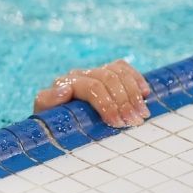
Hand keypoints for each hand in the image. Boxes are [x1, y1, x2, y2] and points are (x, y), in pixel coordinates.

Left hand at [34, 59, 151, 127]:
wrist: (56, 124)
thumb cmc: (54, 124)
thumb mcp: (47, 116)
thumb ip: (48, 101)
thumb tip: (65, 89)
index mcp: (64, 83)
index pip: (92, 87)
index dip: (108, 104)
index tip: (118, 123)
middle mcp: (78, 75)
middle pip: (108, 79)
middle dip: (124, 101)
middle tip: (135, 122)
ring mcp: (93, 73)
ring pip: (118, 72)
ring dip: (134, 94)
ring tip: (142, 115)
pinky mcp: (105, 74)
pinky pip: (123, 68)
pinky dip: (136, 79)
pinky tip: (145, 93)